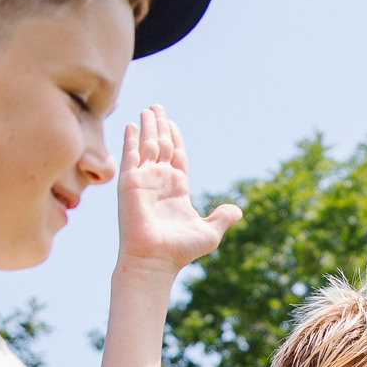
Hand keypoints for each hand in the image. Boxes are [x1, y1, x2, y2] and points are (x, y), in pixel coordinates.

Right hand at [117, 105, 240, 271]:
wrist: (155, 260)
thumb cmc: (180, 250)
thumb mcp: (210, 232)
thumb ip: (222, 218)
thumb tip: (237, 211)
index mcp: (177, 189)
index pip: (176, 156)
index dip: (175, 139)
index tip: (172, 124)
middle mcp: (159, 181)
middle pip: (161, 145)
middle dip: (160, 126)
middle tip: (157, 107)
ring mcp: (143, 181)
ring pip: (147, 145)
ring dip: (148, 126)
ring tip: (149, 108)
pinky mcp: (129, 183)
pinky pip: (130, 155)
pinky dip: (131, 139)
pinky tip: (132, 124)